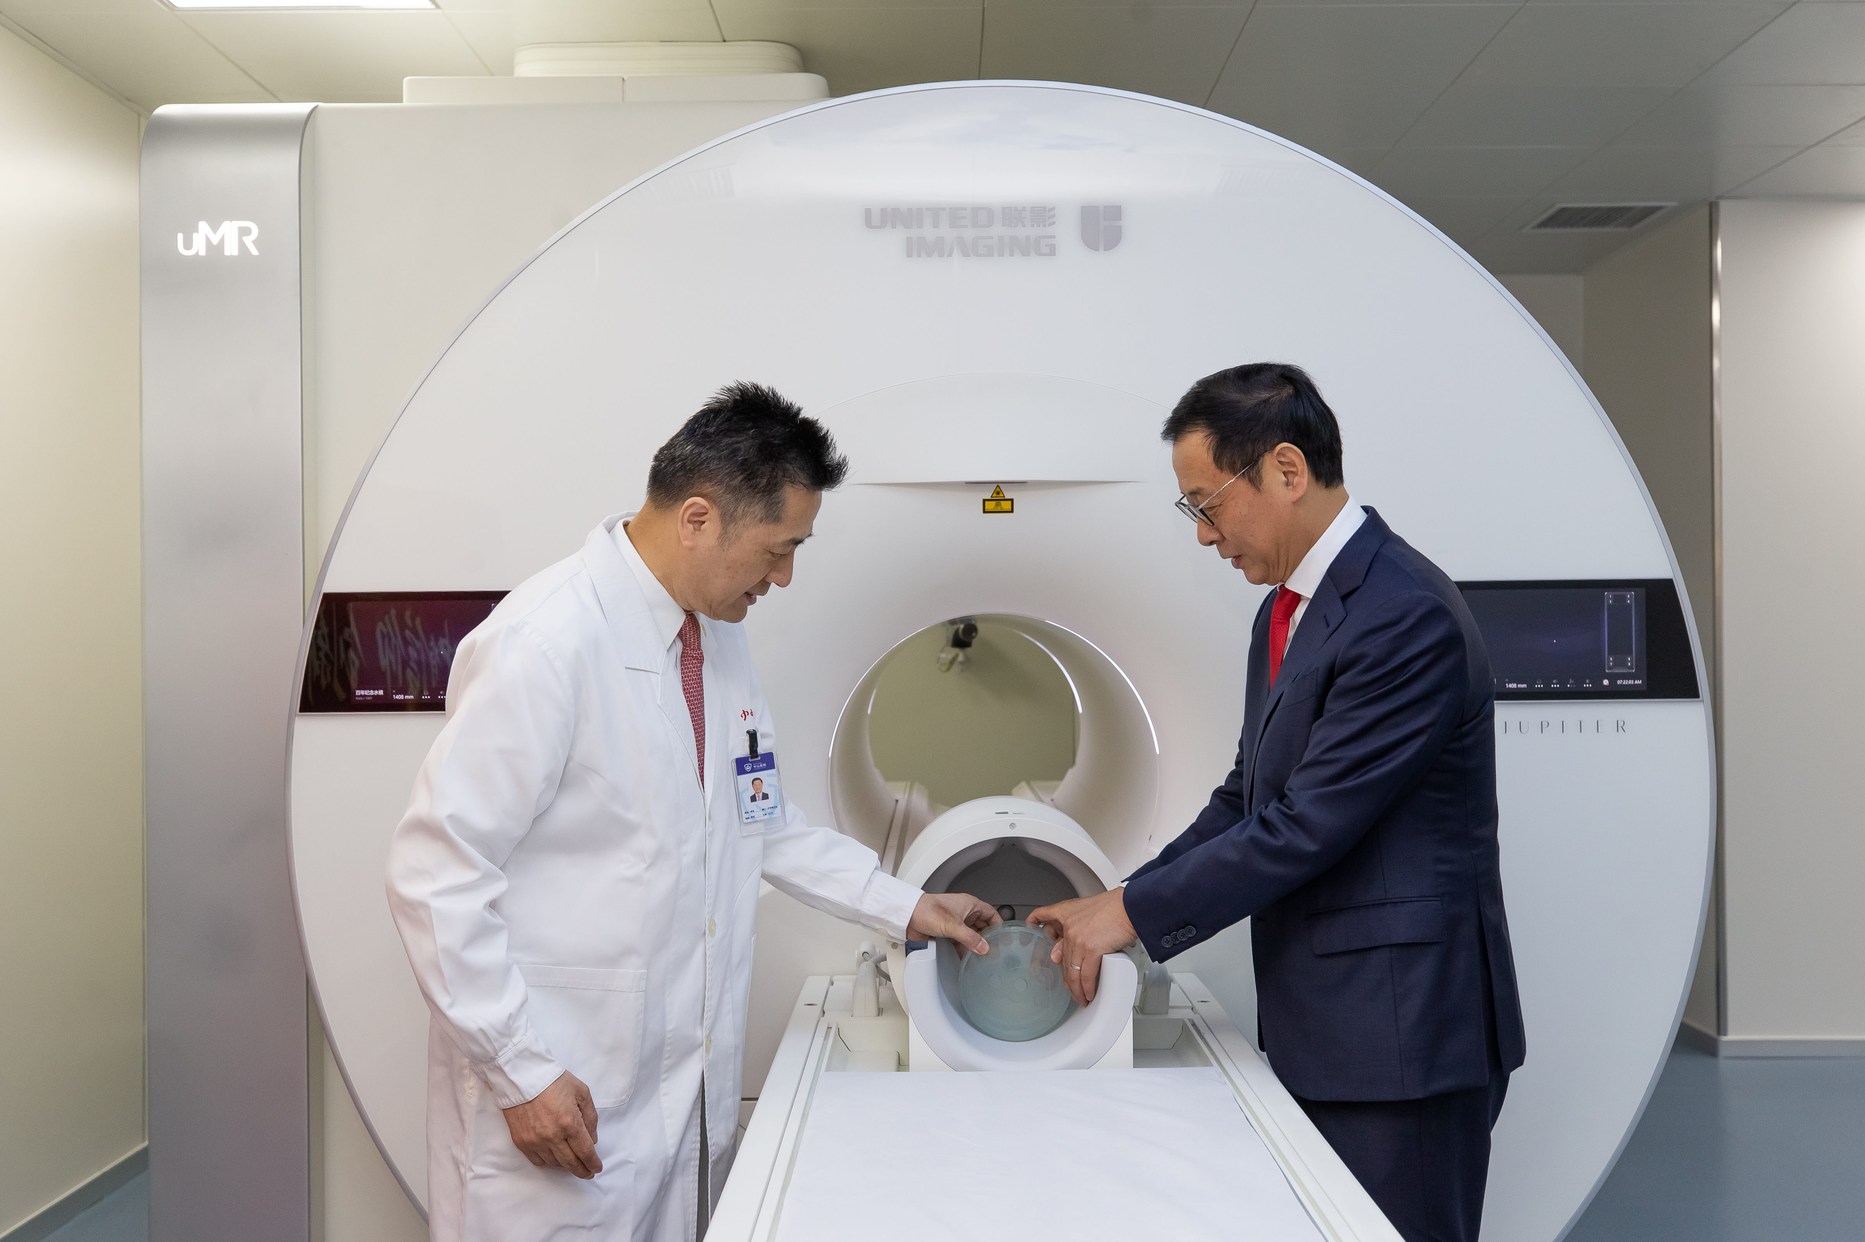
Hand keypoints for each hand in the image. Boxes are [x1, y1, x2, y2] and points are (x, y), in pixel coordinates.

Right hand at [502, 1071, 601, 1178]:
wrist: (522, 1077)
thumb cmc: (554, 1081)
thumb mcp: (582, 1092)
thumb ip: (590, 1118)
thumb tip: (593, 1140)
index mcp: (570, 1123)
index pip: (585, 1151)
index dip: (593, 1163)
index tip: (597, 1168)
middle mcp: (552, 1136)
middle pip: (571, 1163)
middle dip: (582, 1171)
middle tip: (589, 1173)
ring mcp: (535, 1141)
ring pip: (554, 1164)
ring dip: (566, 1166)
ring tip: (573, 1163)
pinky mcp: (521, 1142)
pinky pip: (538, 1160)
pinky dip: (549, 1162)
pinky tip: (555, 1158)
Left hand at [907, 891, 1002, 954]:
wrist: (907, 916)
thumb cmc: (927, 910)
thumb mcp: (952, 925)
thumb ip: (970, 938)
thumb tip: (984, 948)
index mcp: (969, 904)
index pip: (991, 914)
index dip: (998, 925)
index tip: (1003, 938)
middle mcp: (964, 913)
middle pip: (982, 926)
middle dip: (987, 938)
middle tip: (994, 952)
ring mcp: (956, 923)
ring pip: (972, 935)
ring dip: (975, 945)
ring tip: (982, 958)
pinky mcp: (947, 932)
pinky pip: (961, 941)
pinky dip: (965, 949)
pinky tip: (967, 959)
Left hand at [1029, 888, 1136, 1005]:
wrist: (1132, 907)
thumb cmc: (1118, 906)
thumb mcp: (1092, 909)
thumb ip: (1078, 926)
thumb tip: (1071, 947)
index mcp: (1068, 912)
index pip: (1044, 914)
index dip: (1035, 921)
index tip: (1031, 926)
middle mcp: (1070, 927)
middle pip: (1062, 957)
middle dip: (1067, 978)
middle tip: (1070, 988)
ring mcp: (1079, 939)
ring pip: (1073, 971)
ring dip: (1077, 988)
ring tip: (1080, 998)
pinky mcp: (1092, 950)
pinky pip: (1087, 976)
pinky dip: (1087, 988)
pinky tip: (1088, 994)